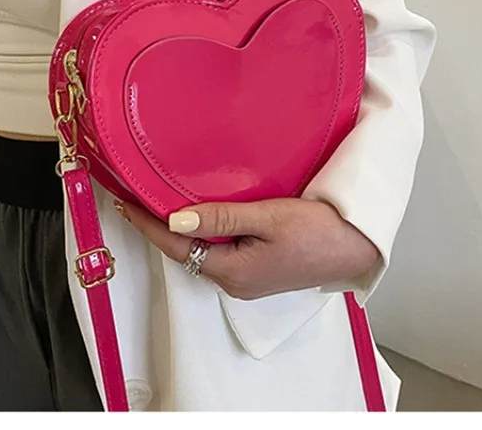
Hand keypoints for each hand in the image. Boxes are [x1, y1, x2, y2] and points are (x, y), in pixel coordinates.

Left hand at [117, 197, 380, 300]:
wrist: (356, 246)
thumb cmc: (317, 229)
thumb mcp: (266, 218)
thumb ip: (220, 219)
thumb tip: (174, 220)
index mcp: (232, 272)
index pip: (176, 247)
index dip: (148, 225)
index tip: (125, 204)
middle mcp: (234, 282)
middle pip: (185, 253)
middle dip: (160, 228)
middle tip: (137, 198)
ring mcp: (247, 279)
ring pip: (203, 252)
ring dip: (183, 230)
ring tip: (161, 202)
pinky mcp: (259, 271)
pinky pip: (221, 252)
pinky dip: (204, 233)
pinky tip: (201, 215)